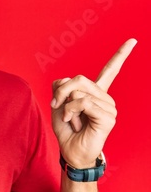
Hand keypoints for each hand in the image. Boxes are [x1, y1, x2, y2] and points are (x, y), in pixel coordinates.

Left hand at [50, 38, 136, 167]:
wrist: (70, 150)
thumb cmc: (66, 128)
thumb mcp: (58, 103)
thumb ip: (62, 87)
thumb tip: (67, 81)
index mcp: (96, 92)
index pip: (110, 70)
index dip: (121, 54)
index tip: (133, 40)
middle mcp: (105, 97)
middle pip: (78, 79)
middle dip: (60, 92)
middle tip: (57, 106)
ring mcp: (109, 107)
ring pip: (78, 92)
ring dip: (66, 106)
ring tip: (71, 119)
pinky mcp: (108, 117)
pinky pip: (83, 103)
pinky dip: (71, 112)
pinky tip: (75, 122)